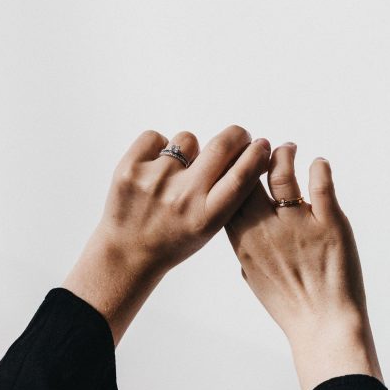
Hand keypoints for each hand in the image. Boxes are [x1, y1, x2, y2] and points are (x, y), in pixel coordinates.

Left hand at [63, 125, 270, 344]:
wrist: (127, 254)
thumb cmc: (175, 237)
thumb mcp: (210, 226)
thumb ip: (229, 192)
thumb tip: (251, 150)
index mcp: (207, 217)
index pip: (243, 175)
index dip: (257, 154)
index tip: (262, 145)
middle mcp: (183, 197)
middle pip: (222, 146)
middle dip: (237, 135)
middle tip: (238, 136)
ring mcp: (155, 181)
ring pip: (187, 139)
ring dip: (188, 150)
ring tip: (176, 174)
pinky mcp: (129, 169)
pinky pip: (156, 137)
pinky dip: (157, 148)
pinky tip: (153, 170)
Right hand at [225, 143, 383, 389]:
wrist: (325, 327)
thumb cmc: (290, 307)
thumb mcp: (255, 279)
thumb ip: (246, 252)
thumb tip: (242, 235)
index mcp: (244, 241)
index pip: (229, 193)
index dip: (232, 171)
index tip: (237, 159)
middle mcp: (266, 228)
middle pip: (250, 176)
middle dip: (253, 154)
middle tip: (262, 146)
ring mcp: (297, 224)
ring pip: (282, 171)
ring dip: (284, 153)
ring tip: (289, 148)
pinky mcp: (330, 222)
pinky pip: (321, 184)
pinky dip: (320, 167)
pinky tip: (319, 163)